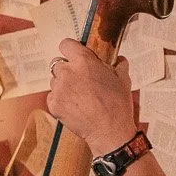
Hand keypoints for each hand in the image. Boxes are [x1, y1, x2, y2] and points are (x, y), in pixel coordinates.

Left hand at [47, 39, 136, 155]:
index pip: (66, 44)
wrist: (109, 131)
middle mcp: (67, 72)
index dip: (70, 49)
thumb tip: (119, 60)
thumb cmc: (117, 104)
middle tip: (78, 80)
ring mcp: (59, 89)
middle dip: (66, 70)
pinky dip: (60, 100)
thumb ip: (119, 65)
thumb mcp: (123, 79)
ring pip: (54, 81)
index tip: (74, 55)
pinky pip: (52, 97)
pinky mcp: (54, 105)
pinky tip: (73, 106)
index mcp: (84, 61)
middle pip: (57, 63)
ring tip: (78, 96)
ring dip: (63, 85)